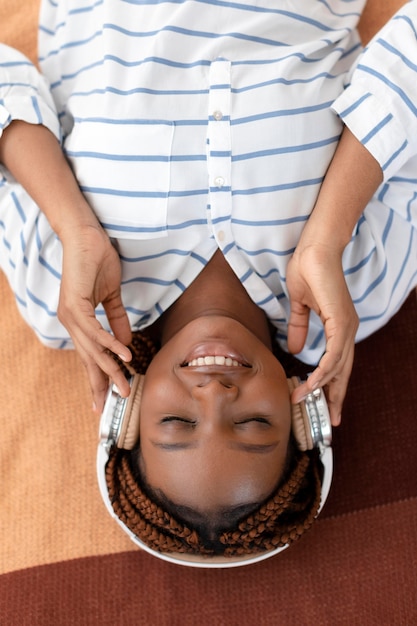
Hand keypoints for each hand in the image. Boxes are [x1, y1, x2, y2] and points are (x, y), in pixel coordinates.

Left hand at [57, 224, 131, 411]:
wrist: (86, 236)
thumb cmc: (97, 261)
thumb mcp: (112, 296)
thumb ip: (118, 320)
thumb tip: (127, 343)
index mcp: (80, 323)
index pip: (90, 356)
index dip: (98, 378)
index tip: (105, 400)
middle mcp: (72, 324)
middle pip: (88, 360)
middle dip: (100, 384)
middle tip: (110, 407)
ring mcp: (71, 316)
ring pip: (92, 350)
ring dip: (110, 370)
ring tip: (124, 387)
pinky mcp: (75, 305)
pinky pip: (95, 331)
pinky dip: (110, 344)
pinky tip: (124, 356)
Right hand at [286, 241, 357, 425]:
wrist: (314, 249)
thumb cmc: (308, 270)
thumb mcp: (299, 305)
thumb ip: (299, 327)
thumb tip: (296, 350)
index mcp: (340, 327)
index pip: (338, 363)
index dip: (332, 385)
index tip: (324, 404)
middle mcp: (347, 330)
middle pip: (344, 372)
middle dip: (336, 397)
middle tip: (331, 420)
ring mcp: (346, 326)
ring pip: (338, 367)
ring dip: (321, 387)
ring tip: (304, 402)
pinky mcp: (341, 321)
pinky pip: (333, 354)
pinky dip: (322, 371)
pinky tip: (311, 383)